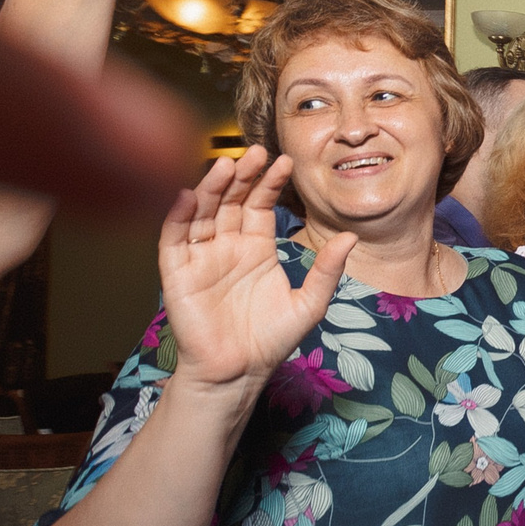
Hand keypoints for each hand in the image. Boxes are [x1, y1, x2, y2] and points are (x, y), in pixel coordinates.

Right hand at [159, 149, 352, 392]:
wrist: (238, 372)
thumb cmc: (271, 340)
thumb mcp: (309, 303)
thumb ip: (327, 270)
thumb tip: (351, 237)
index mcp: (257, 247)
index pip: (260, 204)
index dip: (270, 183)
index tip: (286, 162)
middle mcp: (227, 246)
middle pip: (230, 200)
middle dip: (242, 176)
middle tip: (256, 152)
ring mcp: (201, 256)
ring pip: (202, 212)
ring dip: (211, 187)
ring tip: (227, 165)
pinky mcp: (177, 272)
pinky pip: (174, 239)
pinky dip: (178, 216)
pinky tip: (189, 195)